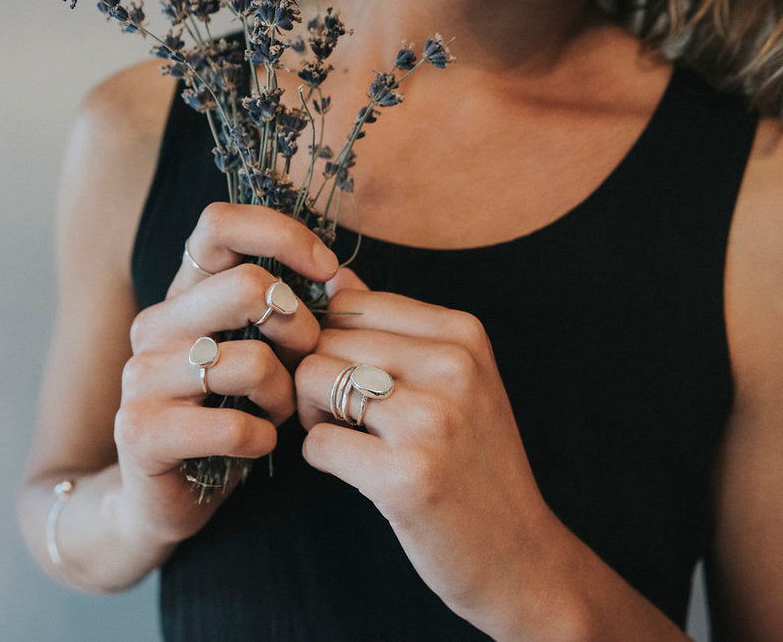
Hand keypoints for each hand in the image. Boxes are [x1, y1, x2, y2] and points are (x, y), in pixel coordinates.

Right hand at [114, 202, 337, 544]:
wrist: (169, 495)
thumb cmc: (230, 415)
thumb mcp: (267, 354)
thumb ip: (298, 312)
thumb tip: (344, 275)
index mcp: (185, 294)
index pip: (219, 224)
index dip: (280, 235)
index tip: (325, 272)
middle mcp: (156, 324)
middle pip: (246, 287)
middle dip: (300, 330)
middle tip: (304, 366)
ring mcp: (142, 376)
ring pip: (249, 361)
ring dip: (283, 395)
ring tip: (275, 413)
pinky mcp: (142, 430)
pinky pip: (235, 426)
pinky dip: (263, 439)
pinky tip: (258, 445)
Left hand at [295, 268, 563, 634]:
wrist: (520, 555)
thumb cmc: (474, 463)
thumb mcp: (453, 380)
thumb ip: (393, 327)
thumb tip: (334, 276)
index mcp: (463, 334)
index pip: (351, 302)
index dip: (329, 338)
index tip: (345, 374)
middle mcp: (451, 367)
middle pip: (324, 339)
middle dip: (315, 378)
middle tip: (342, 416)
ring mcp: (431, 421)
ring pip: (311, 380)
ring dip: (311, 414)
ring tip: (347, 438)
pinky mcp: (407, 476)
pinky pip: (317, 443)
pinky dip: (322, 458)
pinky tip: (357, 471)